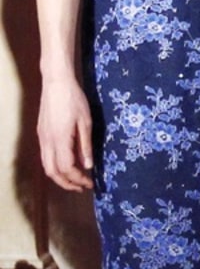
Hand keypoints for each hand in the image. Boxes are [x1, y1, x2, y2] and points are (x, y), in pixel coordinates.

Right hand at [37, 76, 93, 190]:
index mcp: (60, 139)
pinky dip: (54, 166)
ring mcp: (42, 137)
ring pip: (46, 165)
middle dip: (67, 183)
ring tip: (75, 179)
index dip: (78, 179)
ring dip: (59, 176)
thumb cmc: (74, 98)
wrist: (56, 82)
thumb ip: (86, 145)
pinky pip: (45, 156)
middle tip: (82, 187)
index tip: (90, 183)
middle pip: (52, 172)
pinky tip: (67, 164)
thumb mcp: (86, 122)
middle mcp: (47, 141)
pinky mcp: (41, 133)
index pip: (67, 168)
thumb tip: (88, 166)